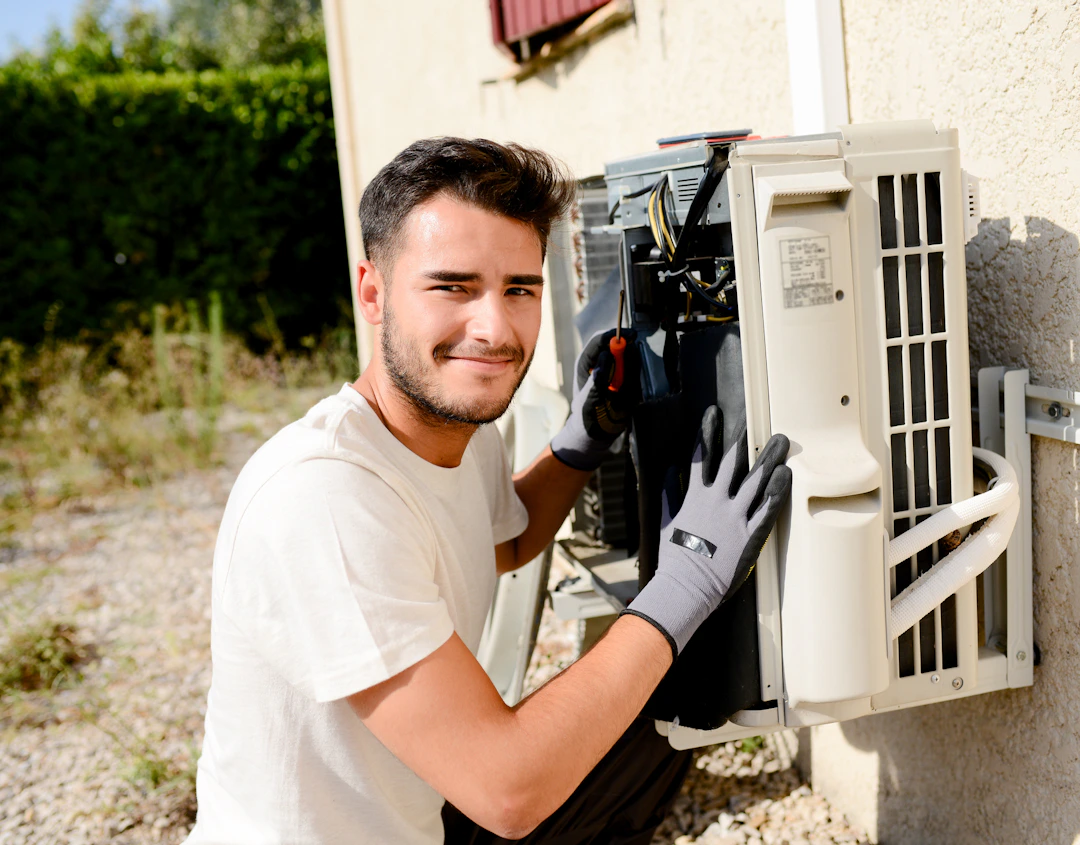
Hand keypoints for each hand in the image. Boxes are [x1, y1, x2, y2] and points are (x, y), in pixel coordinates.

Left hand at [550, 328, 640, 470]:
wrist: (596, 435)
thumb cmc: (586, 417)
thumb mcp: (589, 399)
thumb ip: (597, 378)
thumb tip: (606, 357)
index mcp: (588, 362)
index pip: (601, 339)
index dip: (616, 335)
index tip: (631, 337)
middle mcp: (603, 363)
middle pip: (619, 345)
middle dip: (629, 350)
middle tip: (635, 365)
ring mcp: (617, 372)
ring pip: (631, 358)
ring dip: (635, 367)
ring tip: (628, 387)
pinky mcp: (628, 382)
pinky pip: (638, 373)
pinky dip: (640, 378)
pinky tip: (634, 392)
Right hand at [625, 406, 791, 655]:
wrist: (685, 585)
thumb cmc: (674, 558)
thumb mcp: (666, 522)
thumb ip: (669, 495)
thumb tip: (667, 472)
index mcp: (695, 497)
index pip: (702, 457)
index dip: (708, 433)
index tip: (713, 414)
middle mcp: (717, 501)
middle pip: (733, 462)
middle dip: (743, 439)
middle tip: (753, 420)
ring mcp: (735, 516)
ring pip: (756, 480)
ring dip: (769, 457)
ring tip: (781, 439)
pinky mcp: (750, 535)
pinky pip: (768, 508)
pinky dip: (778, 490)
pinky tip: (787, 473)